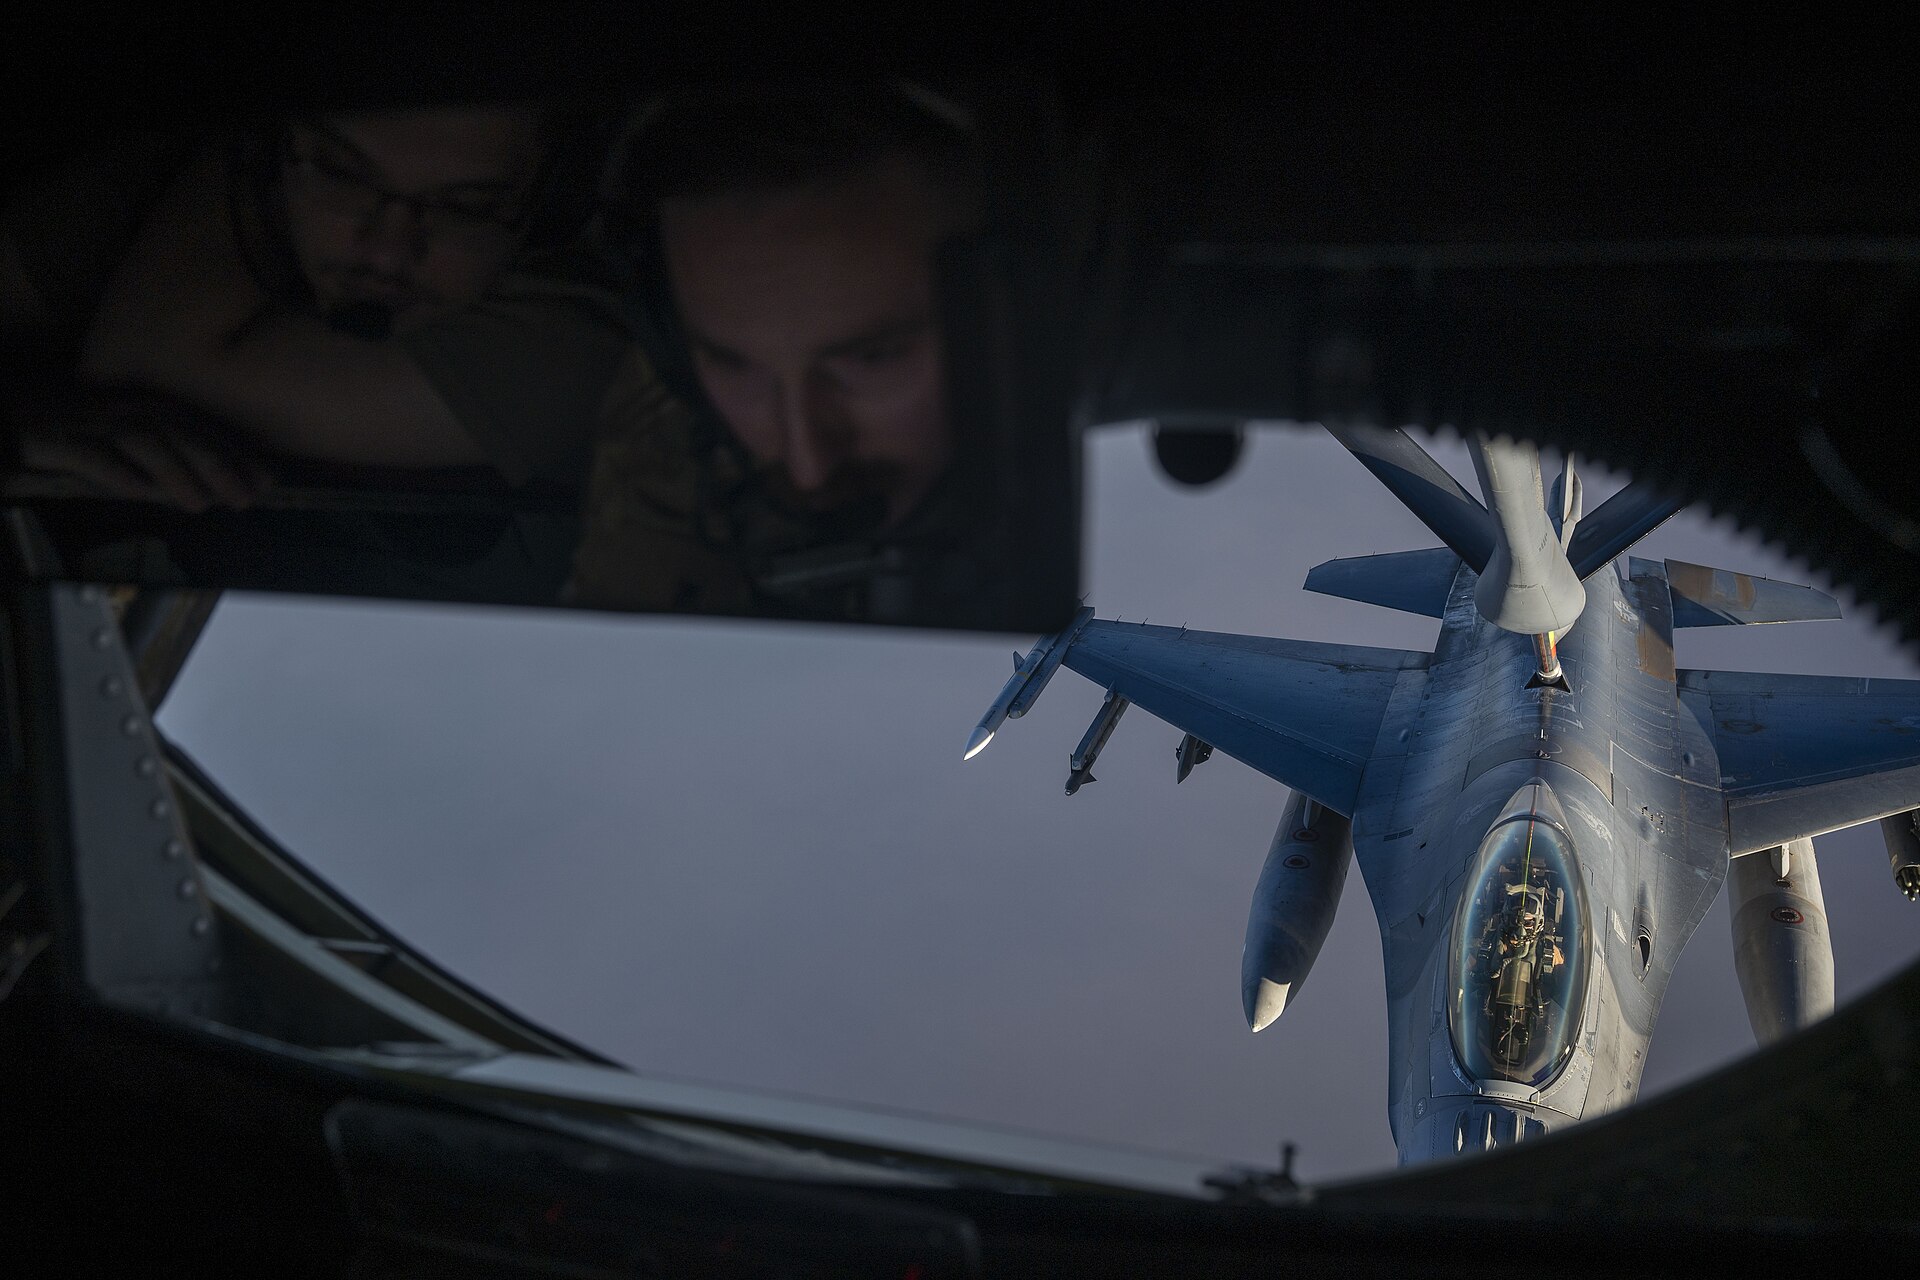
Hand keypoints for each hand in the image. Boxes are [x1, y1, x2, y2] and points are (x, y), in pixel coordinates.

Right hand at [11, 386, 274, 511]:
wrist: (9, 408)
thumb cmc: (75, 429)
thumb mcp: (127, 445)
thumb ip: (165, 467)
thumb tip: (211, 493)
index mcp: (147, 408)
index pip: (200, 430)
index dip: (236, 455)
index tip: (268, 482)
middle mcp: (125, 409)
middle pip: (179, 433)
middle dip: (216, 465)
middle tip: (246, 498)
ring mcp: (91, 421)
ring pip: (141, 443)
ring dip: (174, 473)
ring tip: (200, 505)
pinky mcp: (55, 437)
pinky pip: (90, 454)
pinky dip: (115, 472)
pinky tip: (137, 492)